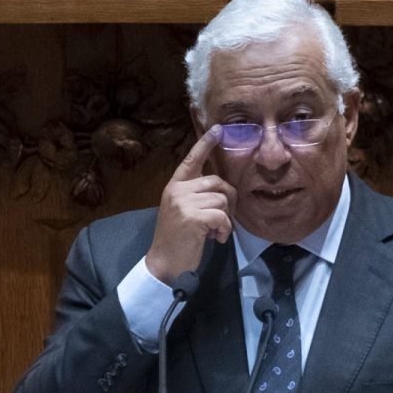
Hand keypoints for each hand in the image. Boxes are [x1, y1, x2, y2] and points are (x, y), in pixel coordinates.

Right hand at [145, 126, 236, 283]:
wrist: (165, 263)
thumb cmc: (178, 239)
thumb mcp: (183, 211)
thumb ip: (196, 196)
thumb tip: (223, 190)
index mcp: (175, 186)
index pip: (191, 160)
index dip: (205, 144)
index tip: (217, 129)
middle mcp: (177, 190)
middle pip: (217, 182)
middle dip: (228, 200)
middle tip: (225, 219)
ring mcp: (183, 202)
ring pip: (222, 200)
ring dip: (225, 219)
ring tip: (215, 232)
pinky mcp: (192, 217)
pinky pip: (222, 216)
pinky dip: (225, 229)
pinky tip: (216, 238)